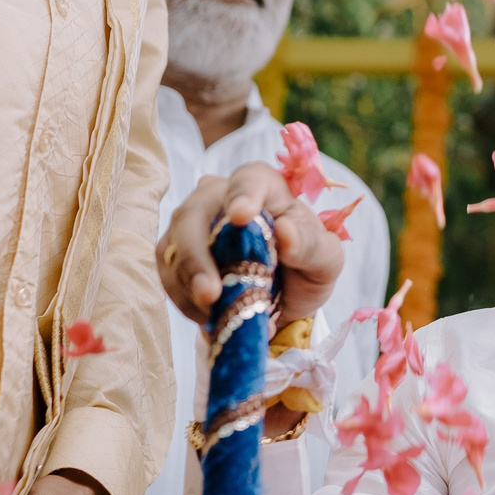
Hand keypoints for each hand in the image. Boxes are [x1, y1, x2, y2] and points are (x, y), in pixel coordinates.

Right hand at [158, 162, 348, 329]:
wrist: (285, 296)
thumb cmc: (307, 264)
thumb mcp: (326, 260)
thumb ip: (312, 245)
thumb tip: (285, 231)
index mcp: (264, 186)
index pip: (249, 179)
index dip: (242, 194)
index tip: (241, 215)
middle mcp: (221, 196)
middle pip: (195, 212)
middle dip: (197, 255)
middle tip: (210, 294)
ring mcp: (193, 223)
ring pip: (174, 244)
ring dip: (187, 283)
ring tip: (213, 313)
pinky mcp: (175, 253)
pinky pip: (168, 272)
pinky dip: (184, 298)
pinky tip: (208, 315)